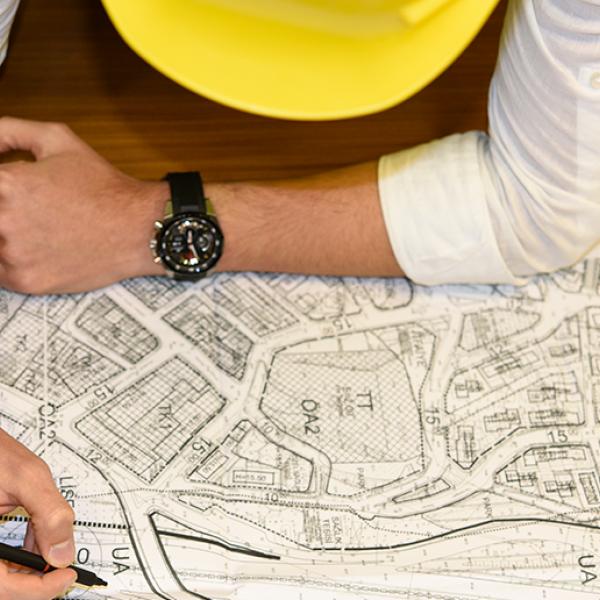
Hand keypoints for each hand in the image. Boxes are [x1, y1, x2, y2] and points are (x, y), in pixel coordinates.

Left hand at [0, 117, 167, 293]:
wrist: (140, 229)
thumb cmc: (105, 189)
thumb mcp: (58, 140)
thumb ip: (8, 131)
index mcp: (6, 183)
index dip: (1, 189)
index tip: (11, 197)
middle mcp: (3, 220)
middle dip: (4, 213)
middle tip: (30, 214)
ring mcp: (13, 255)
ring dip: (5, 236)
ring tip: (36, 229)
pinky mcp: (25, 281)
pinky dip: (12, 261)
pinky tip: (37, 248)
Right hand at [0, 429, 76, 598]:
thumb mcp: (28, 478)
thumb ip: (50, 514)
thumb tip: (64, 552)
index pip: (2, 587)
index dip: (38, 590)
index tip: (67, 576)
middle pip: (2, 586)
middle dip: (36, 581)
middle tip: (65, 568)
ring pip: (2, 574)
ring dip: (29, 566)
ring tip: (54, 548)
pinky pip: (0, 558)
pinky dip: (21, 552)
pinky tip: (37, 537)